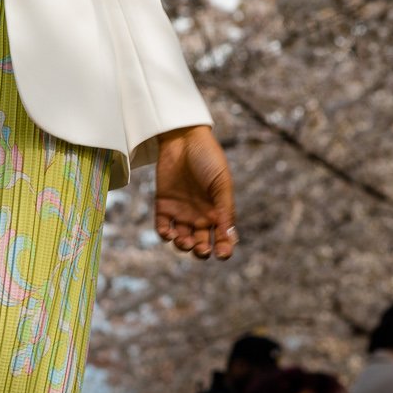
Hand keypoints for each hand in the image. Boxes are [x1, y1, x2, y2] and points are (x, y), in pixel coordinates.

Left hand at [154, 127, 236, 259]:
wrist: (183, 138)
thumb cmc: (208, 158)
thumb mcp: (221, 184)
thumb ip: (225, 209)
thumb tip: (230, 236)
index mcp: (218, 211)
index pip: (223, 238)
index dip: (224, 250)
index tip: (222, 254)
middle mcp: (201, 215)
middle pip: (201, 244)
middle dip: (201, 251)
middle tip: (200, 248)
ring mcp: (182, 212)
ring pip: (182, 240)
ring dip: (183, 246)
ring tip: (183, 240)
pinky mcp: (164, 206)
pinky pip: (163, 227)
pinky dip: (165, 235)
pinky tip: (169, 233)